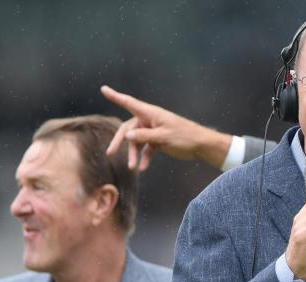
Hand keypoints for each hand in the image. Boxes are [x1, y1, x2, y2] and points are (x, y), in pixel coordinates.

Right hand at [100, 85, 232, 170]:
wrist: (201, 146)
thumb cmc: (184, 137)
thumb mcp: (163, 137)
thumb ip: (144, 136)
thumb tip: (127, 135)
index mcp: (151, 114)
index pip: (129, 103)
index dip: (115, 96)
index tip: (103, 89)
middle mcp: (150, 120)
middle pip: (129, 129)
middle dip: (120, 141)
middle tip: (110, 152)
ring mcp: (154, 130)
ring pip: (138, 141)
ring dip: (134, 153)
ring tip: (132, 167)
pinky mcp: (159, 141)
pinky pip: (147, 148)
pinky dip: (145, 157)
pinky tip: (143, 167)